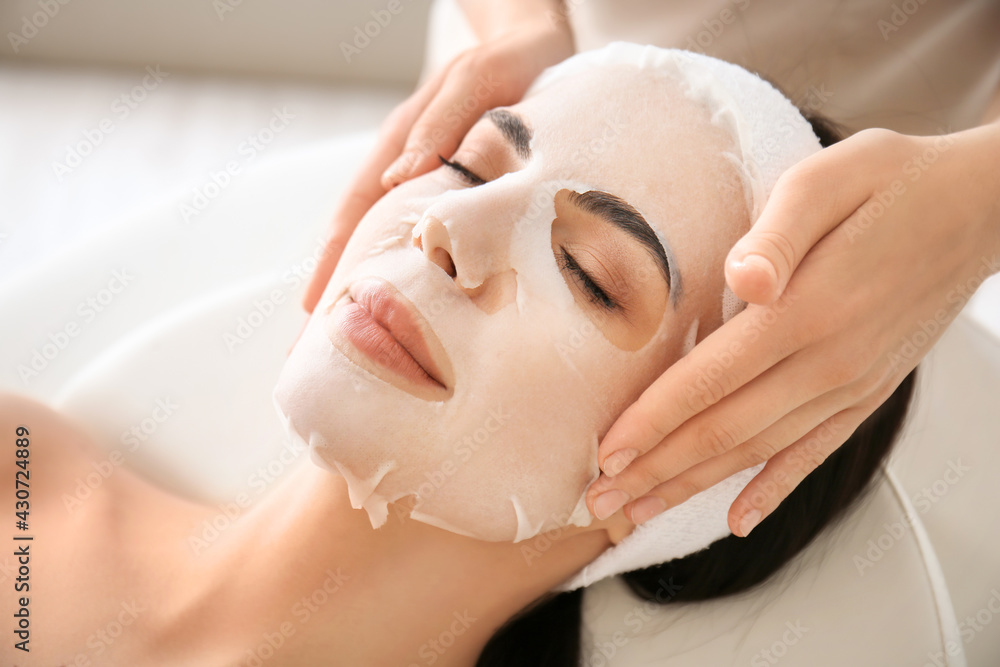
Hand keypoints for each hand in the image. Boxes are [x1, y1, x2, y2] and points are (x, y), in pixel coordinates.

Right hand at [300, 14, 573, 314]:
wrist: (536, 43)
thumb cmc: (509, 62)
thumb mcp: (476, 85)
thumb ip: (440, 126)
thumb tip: (398, 180)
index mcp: (404, 146)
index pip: (356, 214)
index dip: (332, 262)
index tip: (311, 311)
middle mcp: (408, 168)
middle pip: (361, 238)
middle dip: (336, 291)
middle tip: (312, 350)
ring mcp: (428, 183)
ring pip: (390, 243)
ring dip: (368, 288)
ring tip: (352, 342)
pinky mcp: (458, 191)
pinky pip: (424, 238)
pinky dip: (410, 273)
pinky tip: (412, 305)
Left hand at [585, 123, 999, 534]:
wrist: (977, 211)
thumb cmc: (889, 183)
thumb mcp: (829, 179)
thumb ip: (779, 232)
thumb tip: (741, 280)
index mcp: (805, 310)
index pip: (709, 380)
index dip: (651, 422)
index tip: (604, 455)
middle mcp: (828, 362)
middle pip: (724, 431)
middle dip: (655, 470)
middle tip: (599, 503)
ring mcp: (851, 386)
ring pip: (759, 451)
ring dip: (694, 486)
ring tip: (640, 512)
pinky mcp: (868, 394)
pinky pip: (814, 453)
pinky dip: (772, 489)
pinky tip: (739, 520)